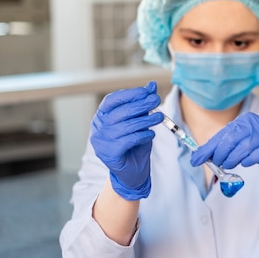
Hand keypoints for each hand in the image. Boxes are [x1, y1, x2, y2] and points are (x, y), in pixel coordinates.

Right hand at [90, 81, 163, 199]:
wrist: (132, 172)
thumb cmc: (134, 144)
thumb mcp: (139, 121)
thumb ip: (142, 104)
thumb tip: (152, 85)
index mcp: (102, 117)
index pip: (112, 100)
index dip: (129, 94)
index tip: (146, 91)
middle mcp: (98, 128)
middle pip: (120, 112)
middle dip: (141, 104)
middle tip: (156, 100)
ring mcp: (101, 142)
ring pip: (126, 126)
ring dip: (145, 120)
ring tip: (159, 117)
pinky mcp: (109, 154)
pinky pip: (128, 140)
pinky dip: (142, 135)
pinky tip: (150, 133)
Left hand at [190, 113, 258, 180]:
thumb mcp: (242, 142)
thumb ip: (225, 146)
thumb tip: (202, 155)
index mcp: (244, 121)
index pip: (222, 134)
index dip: (208, 148)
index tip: (196, 159)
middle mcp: (254, 124)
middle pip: (230, 139)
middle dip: (220, 154)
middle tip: (217, 163)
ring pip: (242, 148)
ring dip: (232, 159)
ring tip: (229, 165)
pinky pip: (256, 155)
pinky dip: (248, 161)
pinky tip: (246, 163)